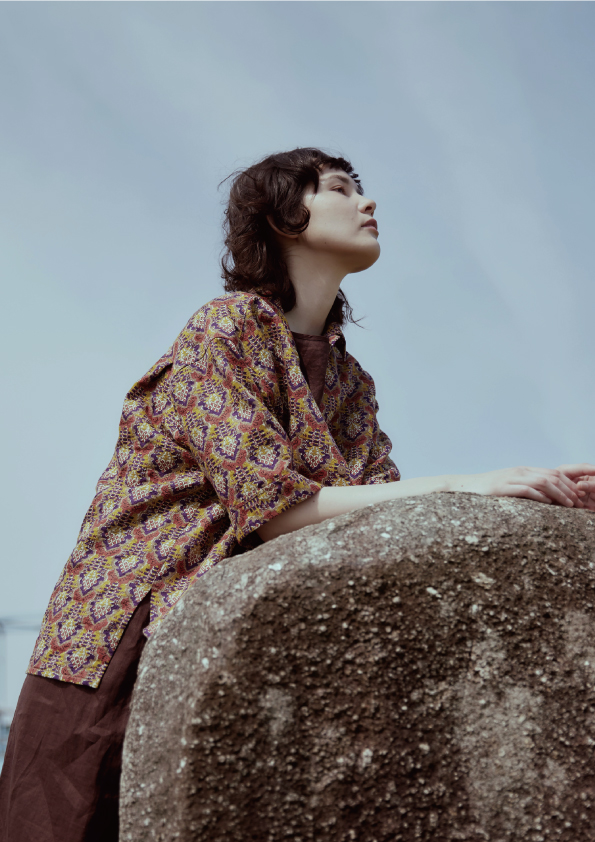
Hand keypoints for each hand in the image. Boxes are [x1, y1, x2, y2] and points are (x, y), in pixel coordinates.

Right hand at [449, 465, 593, 507]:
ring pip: (543, 482)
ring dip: (559, 493)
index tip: (578, 494)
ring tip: (569, 504)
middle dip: (568, 488)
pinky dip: (540, 496)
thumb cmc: (488, 490)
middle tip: (578, 501)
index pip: (552, 472)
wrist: (465, 486)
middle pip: (551, 476)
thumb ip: (526, 487)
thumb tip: (546, 497)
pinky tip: (549, 504)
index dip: (568, 482)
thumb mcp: (510, 485)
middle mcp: (520, 471)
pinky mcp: (503, 487)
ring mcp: (511, 478)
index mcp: (523, 470)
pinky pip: (526, 490)